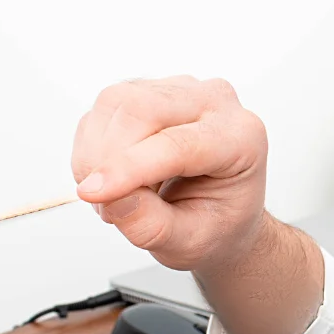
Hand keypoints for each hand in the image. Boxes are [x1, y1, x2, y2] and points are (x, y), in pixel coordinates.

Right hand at [71, 76, 269, 273]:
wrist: (219, 211)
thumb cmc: (214, 223)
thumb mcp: (189, 243)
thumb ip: (150, 226)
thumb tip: (108, 197)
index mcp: (241, 138)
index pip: (179, 143)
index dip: (130, 167)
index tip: (93, 193)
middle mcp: (215, 102)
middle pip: (142, 109)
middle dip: (107, 157)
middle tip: (106, 205)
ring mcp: (181, 89)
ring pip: (116, 102)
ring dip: (97, 154)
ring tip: (115, 194)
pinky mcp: (149, 90)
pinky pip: (104, 109)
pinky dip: (93, 146)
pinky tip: (114, 173)